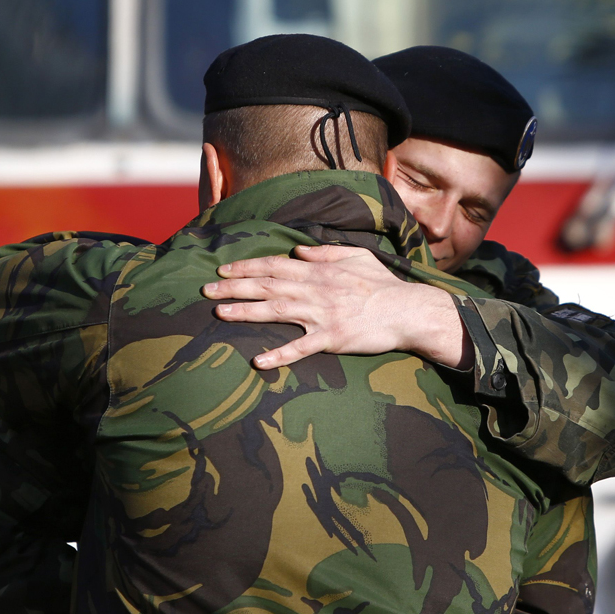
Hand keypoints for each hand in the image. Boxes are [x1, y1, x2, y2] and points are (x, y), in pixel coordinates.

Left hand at [202, 245, 472, 369]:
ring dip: (247, 312)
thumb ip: (326, 253)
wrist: (408, 310)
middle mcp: (316, 290)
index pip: (275, 266)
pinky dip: (280, 354)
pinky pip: (302, 347)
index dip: (247, 268)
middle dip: (235, 287)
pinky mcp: (333, 339)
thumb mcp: (357, 257)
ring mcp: (323, 315)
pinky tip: (259, 361)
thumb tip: (299, 252)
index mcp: (319, 271)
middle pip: (268, 287)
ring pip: (277, 312)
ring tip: (221, 313)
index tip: (222, 271)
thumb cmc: (383, 284)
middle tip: (207, 291)